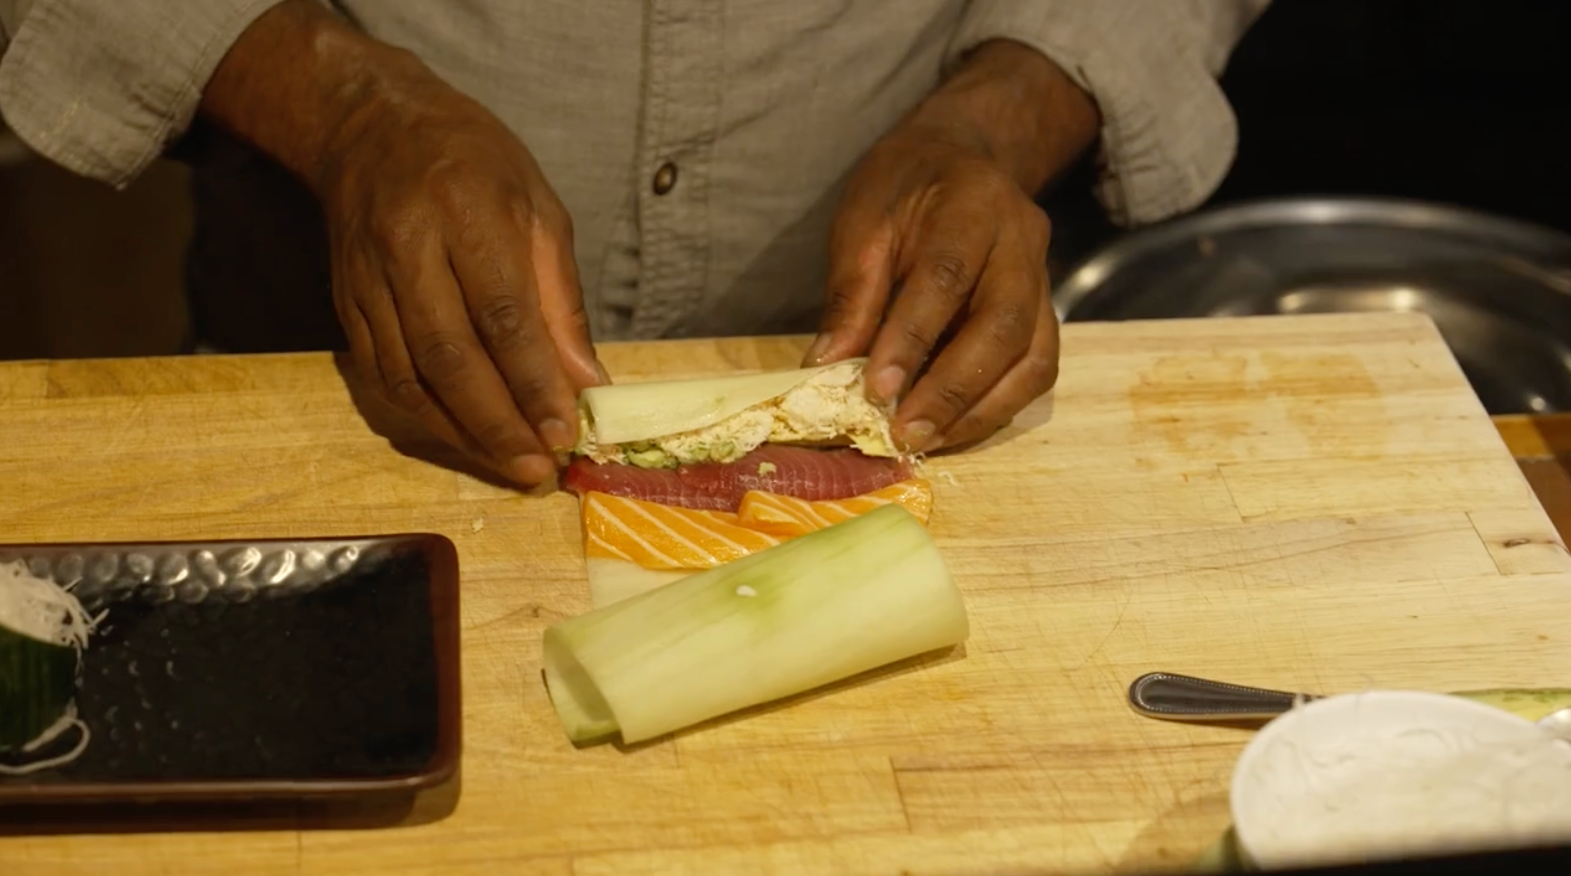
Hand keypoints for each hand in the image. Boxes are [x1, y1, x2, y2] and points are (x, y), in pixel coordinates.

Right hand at [198, 2, 603, 487]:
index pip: (503, 315)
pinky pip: (379, 376)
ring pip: (408, 376)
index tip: (565, 433)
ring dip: (460, 435)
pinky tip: (461, 441)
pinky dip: (422, 418)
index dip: (533, 383)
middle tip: (537, 471)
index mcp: (466, 211)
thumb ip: (560, 297)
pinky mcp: (343, 304)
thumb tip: (585, 382)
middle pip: (450, 356)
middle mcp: (408, 247)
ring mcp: (366, 279)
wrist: (367, 126)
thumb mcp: (536, 205)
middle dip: (498, 424)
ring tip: (507, 468)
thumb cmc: (471, 160)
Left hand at [807, 131, 1058, 452]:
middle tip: (904, 432)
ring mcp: (1043, 280)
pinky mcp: (1047, 312)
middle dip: (951, 389)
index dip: (911, 339)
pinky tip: (954, 427)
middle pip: (1002, 325)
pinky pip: (1037, 369)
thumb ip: (852, 291)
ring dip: (980, 410)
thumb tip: (828, 366)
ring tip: (928, 440)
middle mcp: (1022, 242)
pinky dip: (997, 407)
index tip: (875, 390)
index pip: (945, 278)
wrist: (963, 157)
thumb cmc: (905, 187)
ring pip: (1032, 357)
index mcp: (972, 204)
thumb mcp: (864, 220)